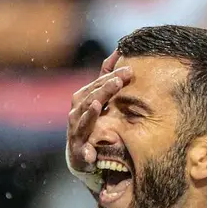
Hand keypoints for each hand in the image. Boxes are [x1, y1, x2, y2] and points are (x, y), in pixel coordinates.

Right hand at [67, 51, 131, 174]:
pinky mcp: (80, 155)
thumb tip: (119, 51)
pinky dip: (86, 153)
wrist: (84, 156)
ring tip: (98, 105)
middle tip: (119, 81)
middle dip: (103, 90)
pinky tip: (92, 154)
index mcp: (82, 101)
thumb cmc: (94, 122)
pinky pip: (82, 154)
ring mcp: (76, 135)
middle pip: (88, 100)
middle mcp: (76, 116)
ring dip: (89, 114)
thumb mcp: (101, 98)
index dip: (110, 77)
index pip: (95, 86)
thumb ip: (107, 77)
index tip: (129, 70)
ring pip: (81, 123)